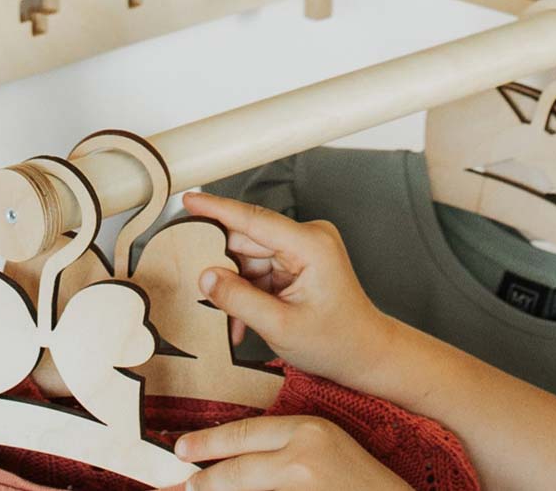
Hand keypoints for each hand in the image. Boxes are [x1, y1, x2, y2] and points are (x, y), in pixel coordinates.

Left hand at [173, 415, 409, 489]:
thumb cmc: (362, 479)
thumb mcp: (324, 444)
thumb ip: (283, 446)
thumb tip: (235, 456)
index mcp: (307, 430)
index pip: (244, 434)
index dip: (208, 443)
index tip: (181, 450)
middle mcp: (303, 458)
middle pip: (238, 472)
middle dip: (205, 481)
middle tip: (182, 486)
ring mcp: (304, 487)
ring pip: (246, 490)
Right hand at [179, 191, 402, 386]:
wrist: (366, 354)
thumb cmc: (337, 342)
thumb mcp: (281, 327)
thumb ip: (238, 300)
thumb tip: (205, 276)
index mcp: (310, 245)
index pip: (253, 219)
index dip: (216, 209)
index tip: (189, 200)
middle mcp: (308, 238)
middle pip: (247, 242)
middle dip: (225, 271)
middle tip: (207, 297)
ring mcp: (304, 248)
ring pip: (250, 258)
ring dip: (237, 288)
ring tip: (237, 322)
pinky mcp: (299, 260)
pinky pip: (261, 269)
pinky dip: (249, 292)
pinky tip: (245, 319)